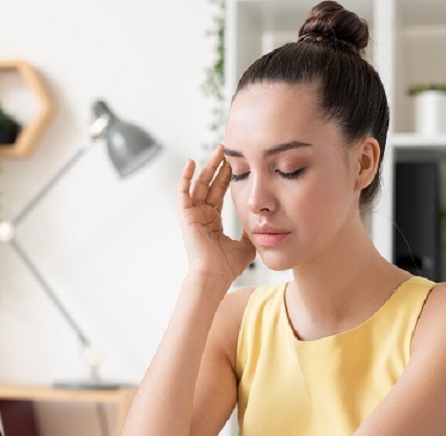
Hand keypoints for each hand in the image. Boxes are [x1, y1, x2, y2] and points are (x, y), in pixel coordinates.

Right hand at [180, 145, 254, 282]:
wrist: (214, 276)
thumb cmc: (227, 267)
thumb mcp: (246, 245)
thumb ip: (250, 231)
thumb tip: (262, 221)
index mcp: (213, 222)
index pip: (220, 194)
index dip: (227, 178)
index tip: (235, 163)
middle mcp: (201, 216)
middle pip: (210, 185)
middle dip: (219, 167)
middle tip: (226, 150)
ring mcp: (192, 215)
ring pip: (199, 184)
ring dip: (207, 167)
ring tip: (217, 151)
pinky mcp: (185, 215)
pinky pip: (183, 191)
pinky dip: (185, 176)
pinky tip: (191, 162)